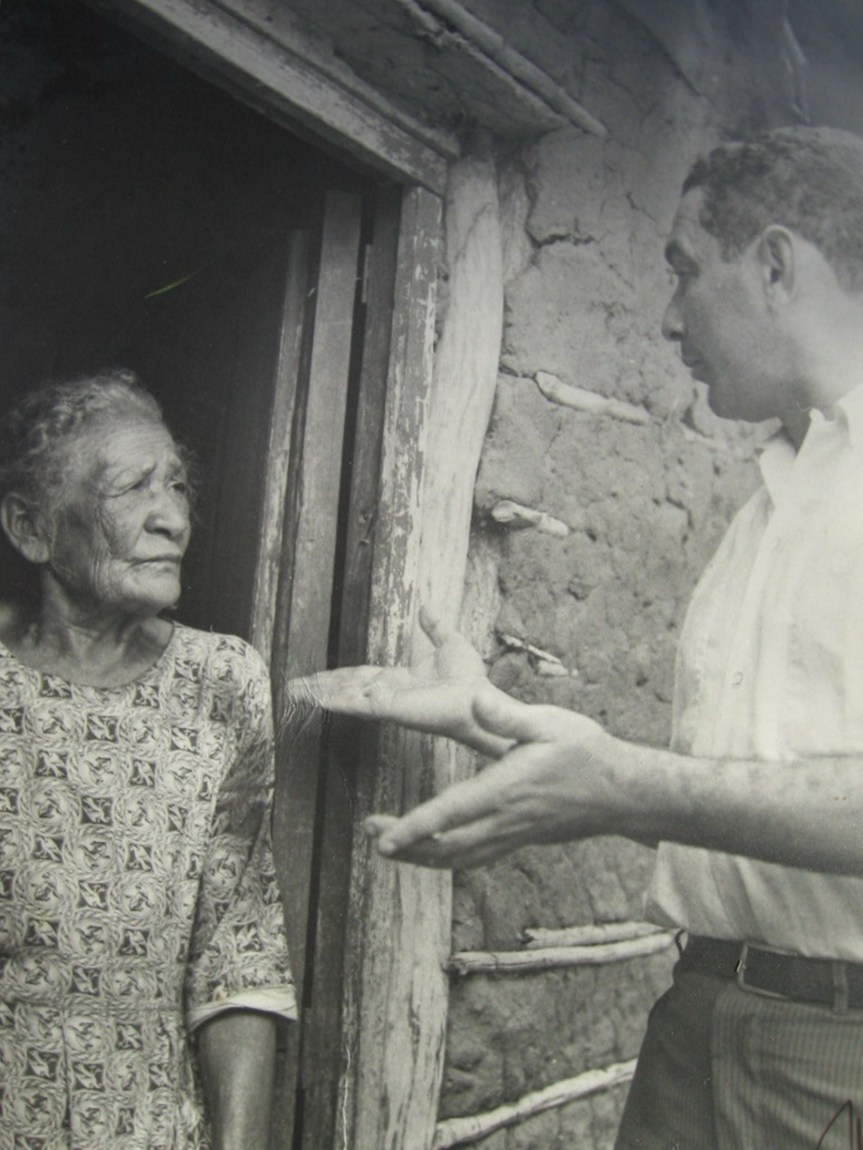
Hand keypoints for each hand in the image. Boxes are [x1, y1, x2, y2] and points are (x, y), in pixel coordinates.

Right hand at [287, 609, 510, 755]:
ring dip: (320, 695)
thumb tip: (426, 607)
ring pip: (346, 696)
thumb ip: (435, 628)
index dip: (336, 677)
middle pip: (345, 688)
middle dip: (318, 688)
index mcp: (398, 680)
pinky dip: (338, 702)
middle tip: (291, 689)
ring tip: (293, 694)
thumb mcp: (449, 644)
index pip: (359, 677)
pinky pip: (360, 703)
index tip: (315, 678)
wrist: (481, 698)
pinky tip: (319, 701)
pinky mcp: (392, 708)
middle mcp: (387, 692)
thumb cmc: (470, 681)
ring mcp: (387, 702)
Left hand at [365, 687, 626, 867]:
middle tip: (372, 836)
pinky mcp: (519, 839)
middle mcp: (506, 819)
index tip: (383, 837)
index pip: (452, 813)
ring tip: (390, 847)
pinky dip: (447, 859)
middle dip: (406, 846)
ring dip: (422, 857)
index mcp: (506, 789)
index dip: (414, 828)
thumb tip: (476, 697)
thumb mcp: (551, 722)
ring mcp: (512, 834)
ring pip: (459, 859)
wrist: (622, 792)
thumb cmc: (586, 753)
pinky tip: (432, 852)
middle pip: (446, 847)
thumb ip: (509, 715)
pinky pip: (475, 858)